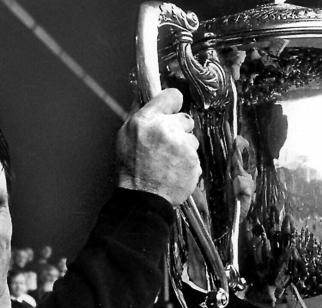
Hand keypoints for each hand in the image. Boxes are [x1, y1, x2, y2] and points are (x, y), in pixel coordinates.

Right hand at [116, 88, 200, 205]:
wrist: (144, 197)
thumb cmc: (132, 168)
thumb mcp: (125, 136)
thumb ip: (139, 115)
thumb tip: (148, 97)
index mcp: (146, 119)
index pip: (172, 96)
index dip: (173, 103)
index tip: (172, 109)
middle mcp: (165, 128)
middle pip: (186, 118)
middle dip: (179, 130)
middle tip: (166, 145)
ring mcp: (181, 144)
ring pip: (192, 139)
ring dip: (184, 148)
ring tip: (169, 161)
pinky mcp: (193, 159)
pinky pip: (195, 155)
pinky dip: (188, 163)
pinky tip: (175, 170)